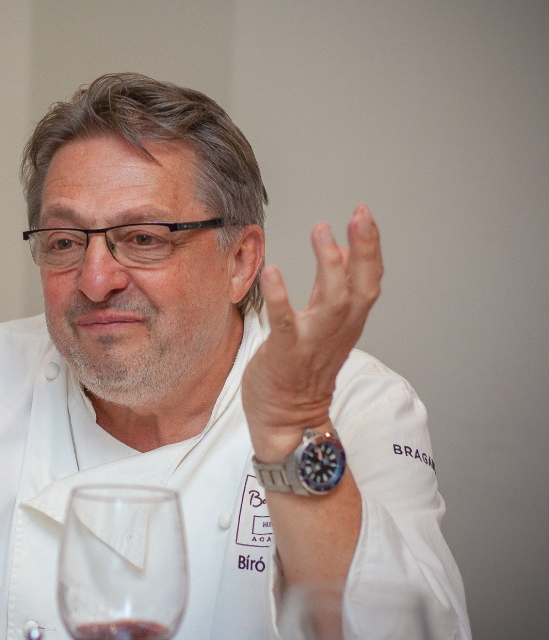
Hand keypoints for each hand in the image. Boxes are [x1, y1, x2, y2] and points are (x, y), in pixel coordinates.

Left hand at [242, 204, 382, 459]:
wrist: (286, 421)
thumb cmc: (300, 372)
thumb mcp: (323, 326)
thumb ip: (332, 290)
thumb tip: (343, 252)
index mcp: (346, 323)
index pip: (368, 280)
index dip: (369, 248)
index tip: (364, 215)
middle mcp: (336, 331)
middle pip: (361, 287)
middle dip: (365, 249)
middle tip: (360, 214)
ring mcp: (313, 343)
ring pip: (333, 301)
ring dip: (329, 265)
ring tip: (321, 231)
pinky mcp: (285, 353)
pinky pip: (285, 323)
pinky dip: (280, 297)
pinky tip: (273, 271)